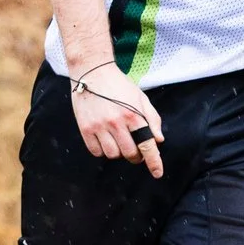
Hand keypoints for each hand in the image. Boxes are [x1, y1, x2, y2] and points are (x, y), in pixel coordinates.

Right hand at [69, 62, 164, 178]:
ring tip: (118, 140)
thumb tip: (158, 140)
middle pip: (130, 154)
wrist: (92, 71)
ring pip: (113, 155)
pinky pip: (96, 152)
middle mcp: (116, 122)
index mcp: (133, 114)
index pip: (146, 145)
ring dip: (118, 152)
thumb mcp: (140, 98)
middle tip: (135, 149)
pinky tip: (105, 139)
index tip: (157, 173)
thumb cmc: (119, 85)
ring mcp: (99, 126)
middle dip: (136, 156)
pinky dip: (102, 150)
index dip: (153, 162)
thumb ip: (152, 119)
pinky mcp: (85, 128)